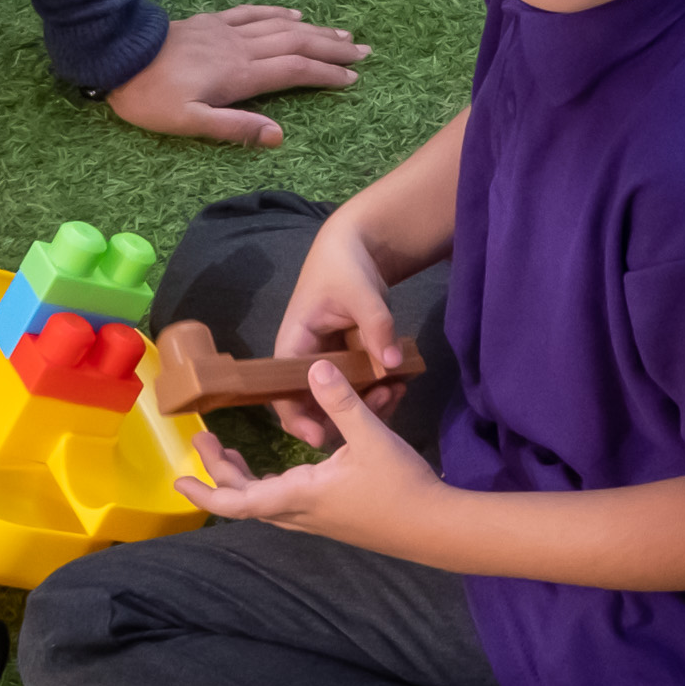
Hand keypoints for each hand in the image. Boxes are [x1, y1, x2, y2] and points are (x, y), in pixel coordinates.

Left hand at [104, 5, 368, 148]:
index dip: (326, 74)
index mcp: (240, 75)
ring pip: (280, 27)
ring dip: (314, 29)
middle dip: (332, 48)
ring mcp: (226, 31)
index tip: (353, 78)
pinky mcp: (210, 22)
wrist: (116, 56)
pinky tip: (292, 14)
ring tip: (341, 33)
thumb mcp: (189, 123)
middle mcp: (241, 48)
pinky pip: (252, 13)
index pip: (295, 71)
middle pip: (297, 43)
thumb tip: (279, 136)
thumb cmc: (150, 98)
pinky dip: (277, 13)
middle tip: (363, 51)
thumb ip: (235, 128)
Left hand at [177, 359, 446, 545]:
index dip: (208, 488)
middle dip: (220, 473)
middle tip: (204, 442)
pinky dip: (268, 486)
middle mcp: (302, 513)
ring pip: (266, 503)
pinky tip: (280, 470)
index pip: (241, 500)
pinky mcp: (332, 519)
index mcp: (302, 495)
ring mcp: (317, 520)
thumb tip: (315, 366)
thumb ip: (342, 401)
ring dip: (243, 481)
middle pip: (246, 499)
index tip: (180, 477)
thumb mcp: (372, 438)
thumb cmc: (403, 487)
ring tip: (231, 454)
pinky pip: (285, 505)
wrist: (437, 528)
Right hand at [268, 212, 408, 445]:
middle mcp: (308, 360)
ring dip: (367, 405)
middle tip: (379, 408)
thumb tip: (392, 363)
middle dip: (343, 415)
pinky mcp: (352, 363)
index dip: (297, 417)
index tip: (319, 439)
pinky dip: (379, 391)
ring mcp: (331, 364)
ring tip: (395, 393)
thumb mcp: (360, 291)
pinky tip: (400, 384)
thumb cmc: (344, 265)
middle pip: (315, 404)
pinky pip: (361, 387)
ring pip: (341, 400)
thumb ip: (376, 326)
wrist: (358, 246)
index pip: (284, 390)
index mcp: (293, 344)